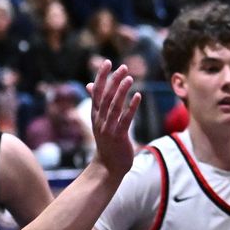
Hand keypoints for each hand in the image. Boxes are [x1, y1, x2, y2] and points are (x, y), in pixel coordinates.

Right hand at [85, 60, 141, 176]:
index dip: (101, 77)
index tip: (107, 62)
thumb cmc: (106, 142)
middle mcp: (100, 120)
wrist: (107, 167)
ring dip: (121, 91)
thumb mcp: (99, 121)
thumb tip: (90, 85)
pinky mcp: (118, 137)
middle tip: (123, 67)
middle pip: (106, 96)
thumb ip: (97, 103)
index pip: (96, 92)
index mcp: (95, 115)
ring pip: (114, 106)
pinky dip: (131, 107)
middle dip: (113, 81)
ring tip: (129, 77)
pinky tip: (138, 96)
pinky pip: (125, 120)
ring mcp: (108, 128)